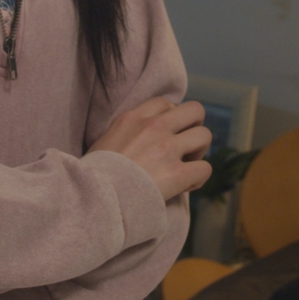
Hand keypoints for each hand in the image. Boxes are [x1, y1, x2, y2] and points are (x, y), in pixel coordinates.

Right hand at [89, 97, 213, 201]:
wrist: (93, 195)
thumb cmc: (94, 174)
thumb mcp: (105, 140)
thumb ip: (124, 132)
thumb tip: (135, 141)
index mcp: (134, 117)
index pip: (165, 103)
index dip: (171, 118)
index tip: (165, 135)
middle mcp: (154, 127)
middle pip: (195, 111)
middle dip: (194, 127)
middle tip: (183, 147)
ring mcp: (168, 149)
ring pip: (205, 135)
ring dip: (199, 151)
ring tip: (186, 165)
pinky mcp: (177, 174)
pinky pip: (205, 168)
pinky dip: (199, 177)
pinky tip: (186, 185)